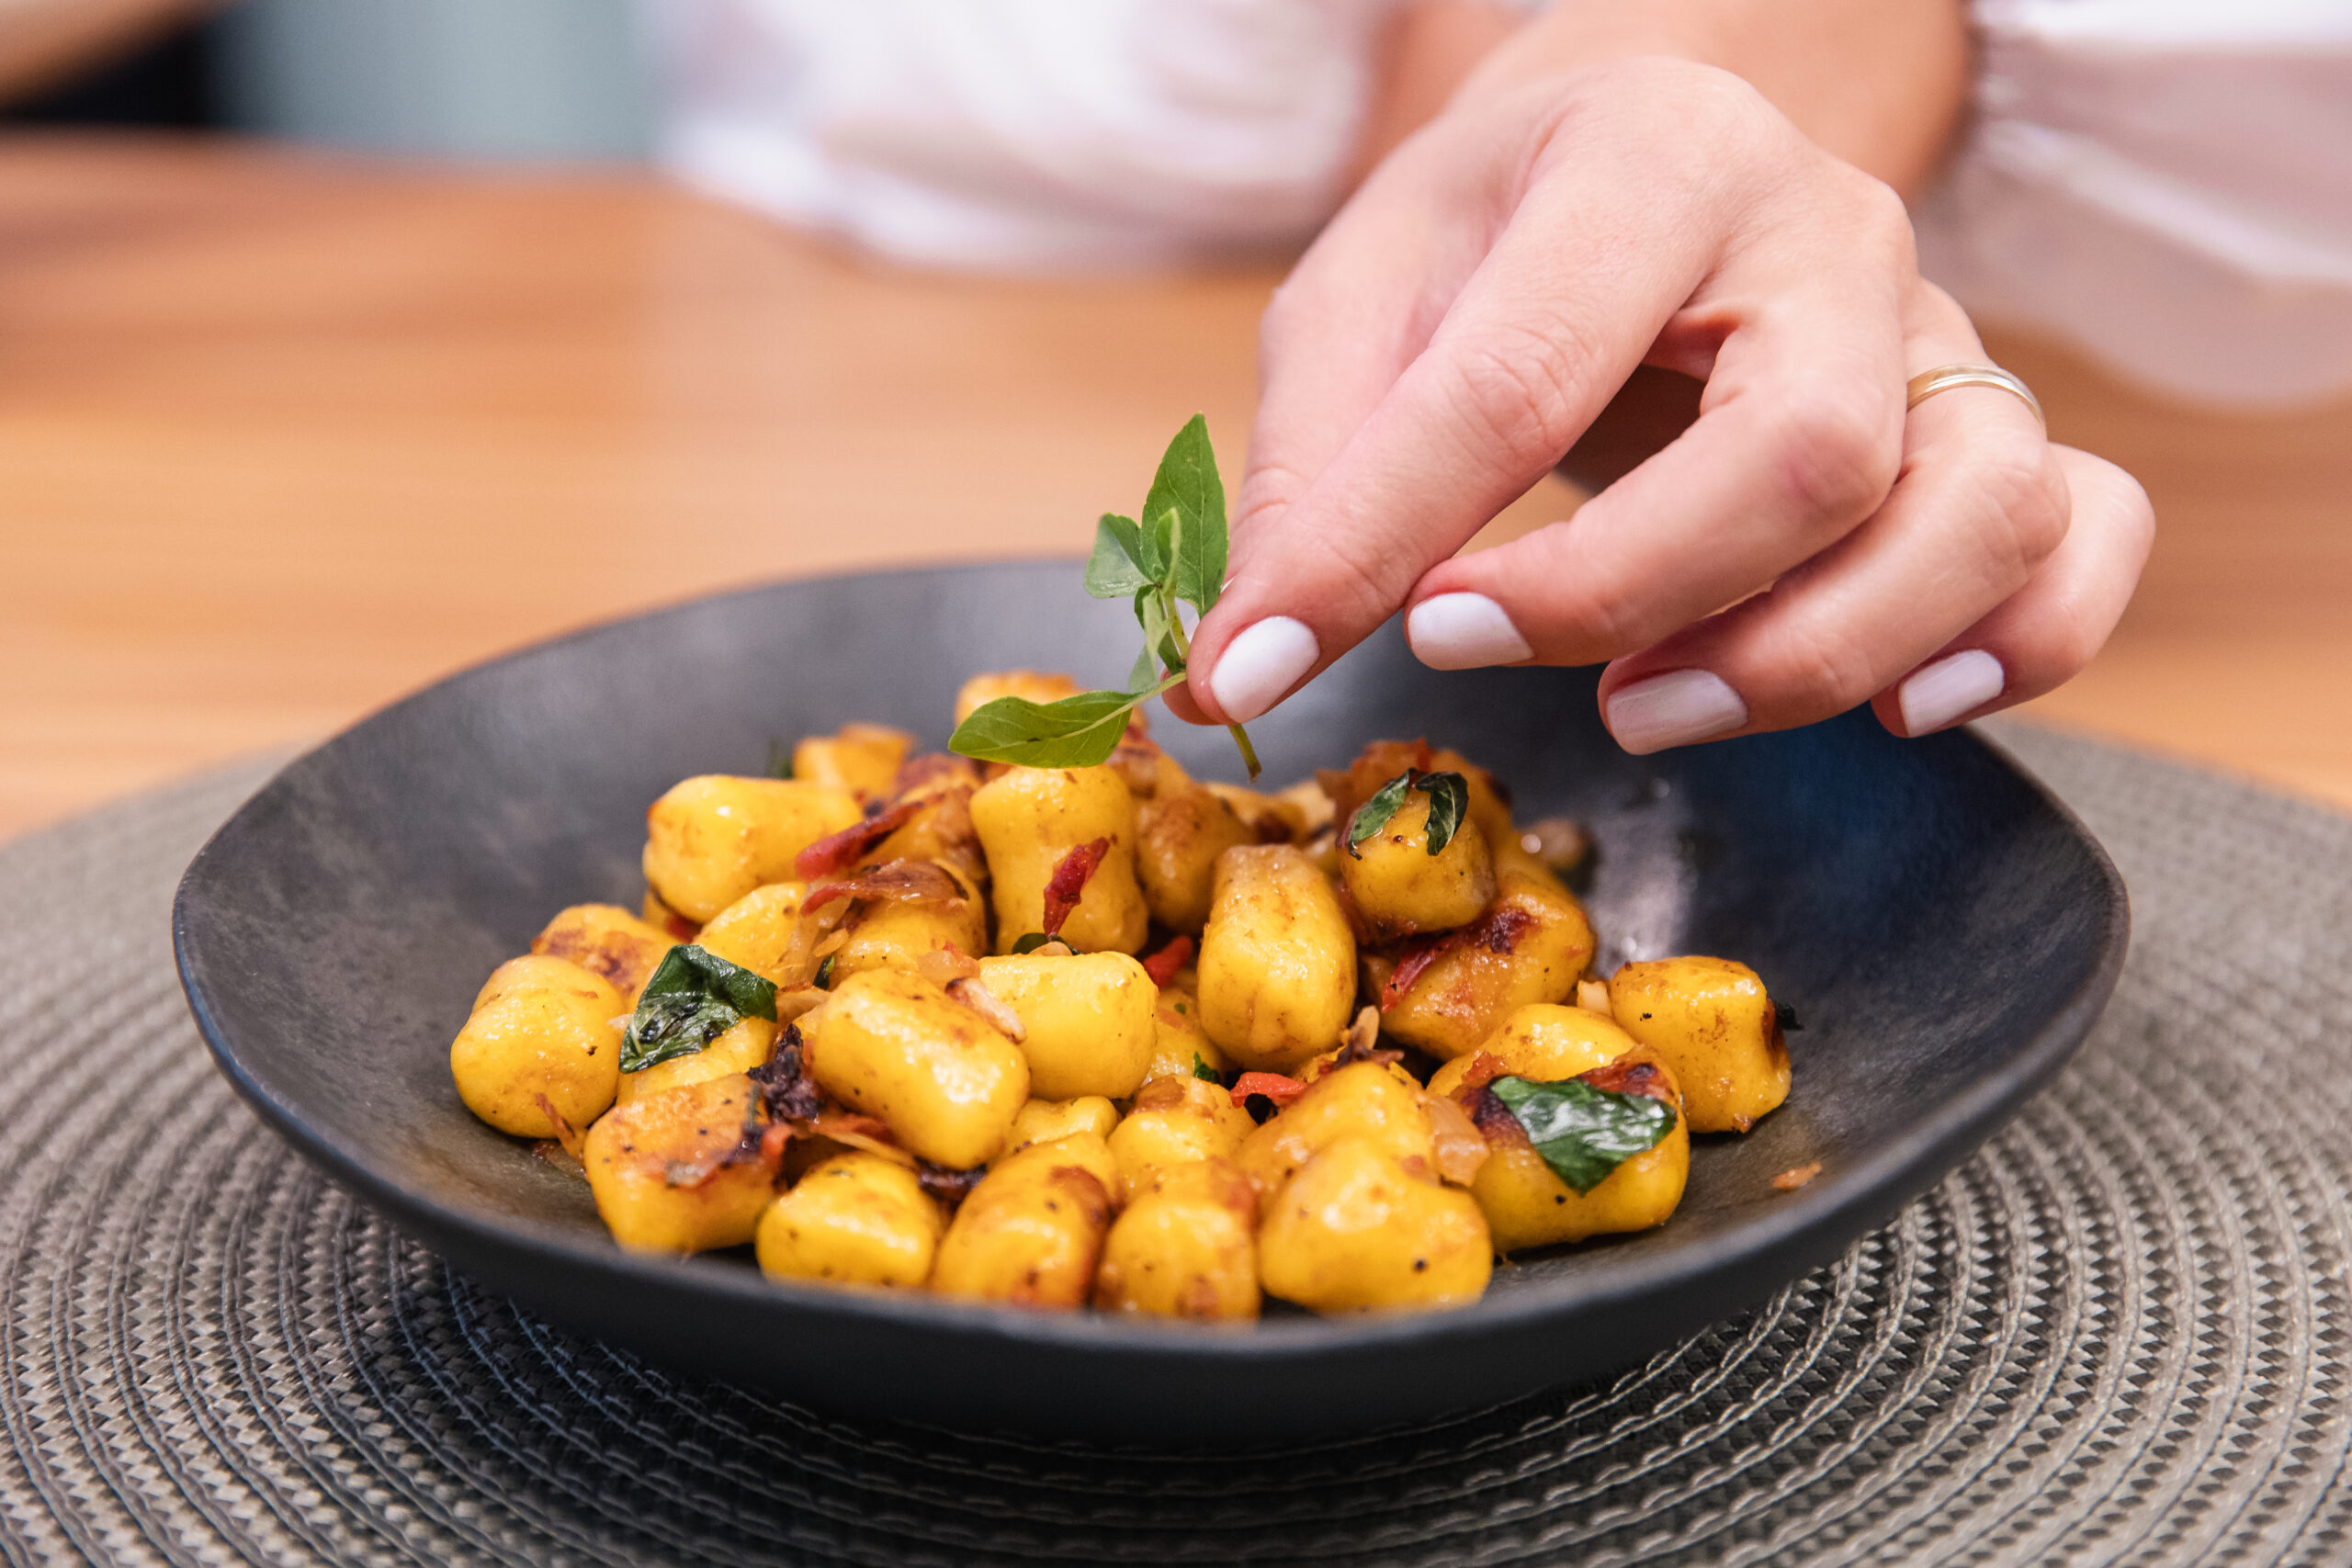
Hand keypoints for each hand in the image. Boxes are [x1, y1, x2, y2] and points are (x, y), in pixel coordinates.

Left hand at [1171, 58, 2151, 751]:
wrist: (1639, 156)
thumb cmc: (1492, 236)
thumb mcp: (1362, 301)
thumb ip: (1311, 471)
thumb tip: (1240, 669)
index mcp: (1646, 153)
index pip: (1523, 373)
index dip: (1389, 537)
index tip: (1273, 654)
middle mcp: (1826, 227)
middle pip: (1802, 454)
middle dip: (1621, 596)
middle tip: (1465, 650)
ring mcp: (1933, 326)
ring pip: (1967, 509)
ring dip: (1808, 656)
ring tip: (1645, 707)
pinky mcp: (1989, 420)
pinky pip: (2085, 533)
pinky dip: (2024, 641)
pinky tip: (1905, 704)